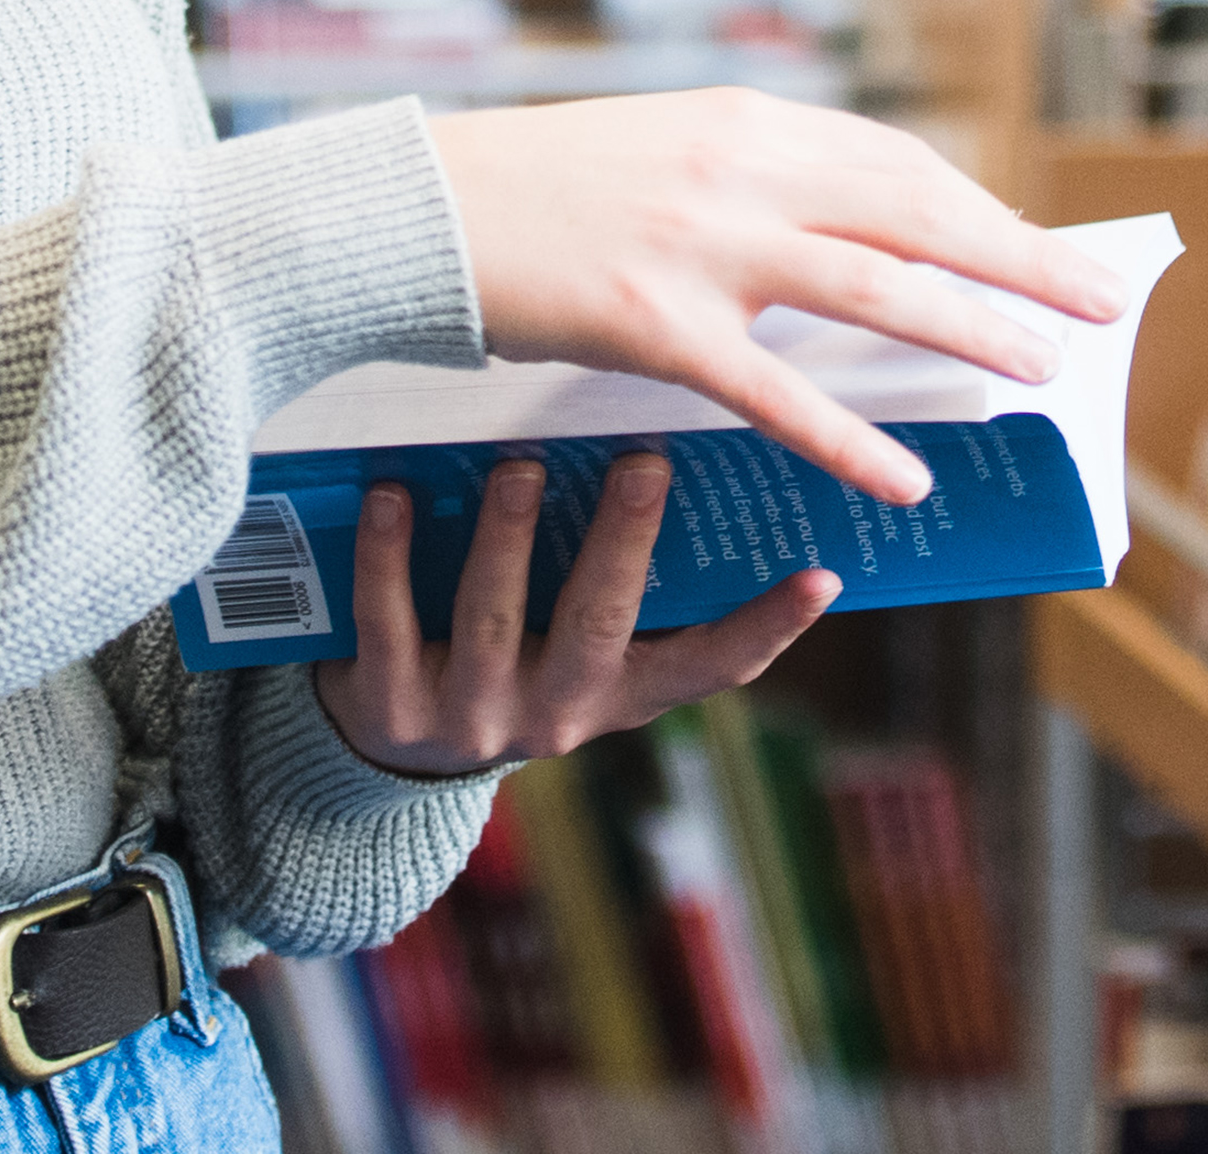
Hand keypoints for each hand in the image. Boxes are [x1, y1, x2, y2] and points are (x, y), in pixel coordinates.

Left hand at [308, 452, 835, 774]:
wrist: (388, 755)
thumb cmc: (509, 656)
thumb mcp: (575, 644)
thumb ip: (619, 581)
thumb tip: (677, 453)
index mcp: (618, 695)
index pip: (706, 669)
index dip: (764, 629)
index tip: (820, 576)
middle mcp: (555, 715)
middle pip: (598, 627)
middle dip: (621, 545)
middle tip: (643, 464)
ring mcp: (471, 718)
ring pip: (496, 618)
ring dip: (509, 537)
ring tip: (521, 465)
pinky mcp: (390, 710)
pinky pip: (389, 623)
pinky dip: (390, 556)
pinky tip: (393, 493)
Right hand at [423, 88, 1130, 506]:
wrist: (412, 207)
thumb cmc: (530, 189)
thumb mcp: (656, 148)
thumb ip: (747, 177)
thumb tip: (840, 226)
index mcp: (744, 120)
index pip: (898, 163)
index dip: (982, 208)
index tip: (1044, 245)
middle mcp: (738, 167)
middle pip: (916, 213)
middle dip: (1020, 258)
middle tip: (1101, 304)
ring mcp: (698, 243)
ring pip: (873, 288)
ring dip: (971, 329)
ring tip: (1042, 372)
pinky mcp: (650, 321)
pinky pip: (774, 389)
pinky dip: (850, 436)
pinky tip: (907, 477)